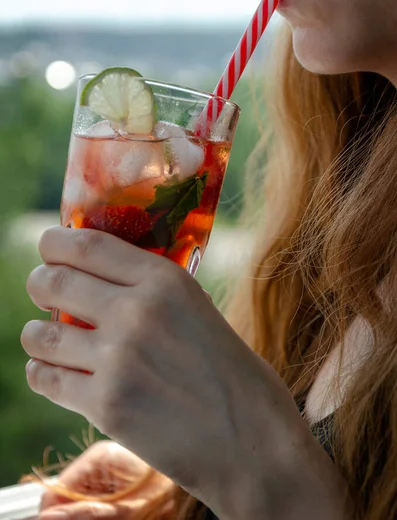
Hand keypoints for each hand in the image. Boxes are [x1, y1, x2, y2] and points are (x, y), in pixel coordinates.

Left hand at [22, 227, 334, 517]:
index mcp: (166, 280)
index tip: (49, 247)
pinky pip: (46, 380)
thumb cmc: (232, 374)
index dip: (55, 242)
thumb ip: (150, 291)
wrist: (253, 443)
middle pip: (53, 282)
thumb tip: (97, 280)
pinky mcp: (106, 407)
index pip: (85, 244)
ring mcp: (118, 361)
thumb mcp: (198, 310)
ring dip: (37, 334)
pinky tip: (51, 372)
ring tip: (45, 336)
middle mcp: (136, 313)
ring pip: (40, 335)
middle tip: (43, 287)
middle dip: (40, 282)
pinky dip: (41, 373)